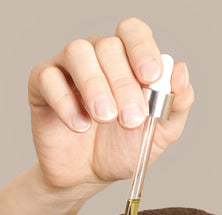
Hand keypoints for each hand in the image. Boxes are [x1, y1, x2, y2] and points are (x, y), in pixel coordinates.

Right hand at [28, 18, 194, 194]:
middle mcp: (97, 55)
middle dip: (123, 84)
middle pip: (108, 46)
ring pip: (77, 52)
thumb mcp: (160, 132)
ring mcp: (67, 67)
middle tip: (130, 119)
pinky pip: (48, 77)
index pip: (133, 32)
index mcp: (128, 59)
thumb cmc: (122, 149)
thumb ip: (177, 103)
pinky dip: (65, 102)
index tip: (150, 77)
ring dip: (94, 85)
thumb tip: (180, 71)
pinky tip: (79, 126)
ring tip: (104, 118)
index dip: (142, 48)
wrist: (87, 176)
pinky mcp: (41, 84)